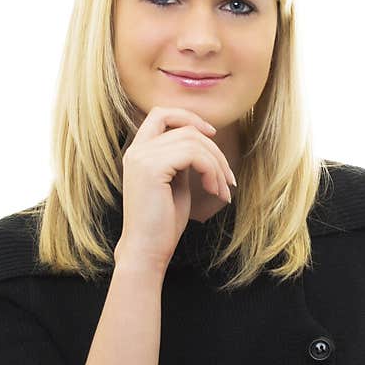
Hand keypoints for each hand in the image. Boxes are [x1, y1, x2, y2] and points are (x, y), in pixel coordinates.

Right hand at [113, 106, 236, 270]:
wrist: (146, 250)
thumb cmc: (162, 224)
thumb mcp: (175, 183)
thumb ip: (182, 160)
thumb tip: (205, 144)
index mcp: (138, 152)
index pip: (161, 114)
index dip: (189, 117)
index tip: (211, 135)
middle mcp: (136, 150)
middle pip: (186, 129)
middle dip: (214, 151)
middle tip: (228, 179)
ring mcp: (142, 157)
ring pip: (193, 140)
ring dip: (216, 165)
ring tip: (222, 190)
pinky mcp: (152, 167)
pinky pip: (193, 155)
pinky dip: (211, 171)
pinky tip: (214, 191)